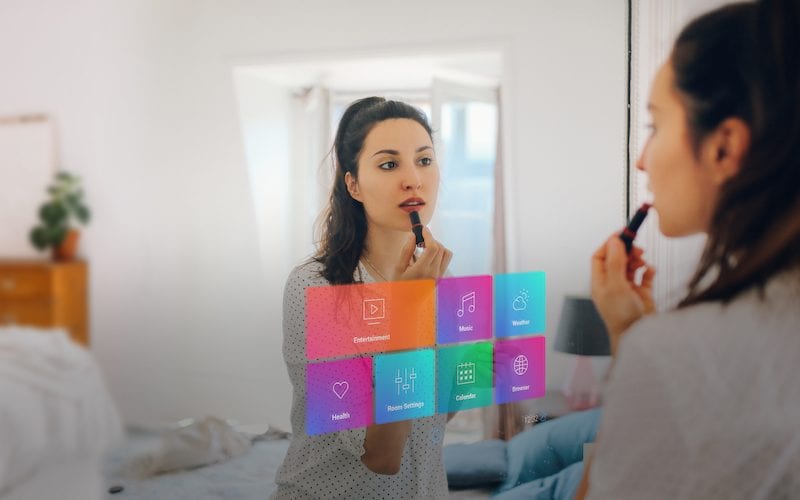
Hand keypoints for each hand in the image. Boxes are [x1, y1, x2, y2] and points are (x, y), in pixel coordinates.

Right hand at [390, 226, 452, 280]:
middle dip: (431, 239)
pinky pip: (445, 261)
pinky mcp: (440, 278)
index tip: (422, 229)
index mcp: (422, 270)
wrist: (406, 304)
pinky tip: (427, 256)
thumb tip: (413, 235)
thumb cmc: (399, 286)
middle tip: (420, 238)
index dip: (428, 235)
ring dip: (437, 246)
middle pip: (440, 248)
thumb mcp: (398, 268)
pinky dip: (439, 254)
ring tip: (424, 247)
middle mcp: (433, 273)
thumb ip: (407, 250)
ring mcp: (439, 276)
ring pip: (446, 253)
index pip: (433, 247)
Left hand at [591, 235, 655, 353]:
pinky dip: (647, 271)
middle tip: (637, 247)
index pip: (599, 257)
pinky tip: (650, 271)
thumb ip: (615, 262)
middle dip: (626, 250)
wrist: (640, 337)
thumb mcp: (616, 285)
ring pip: (630, 266)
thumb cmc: (622, 317)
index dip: (610, 244)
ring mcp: (627, 289)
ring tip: (642, 260)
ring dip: (637, 259)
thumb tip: (614, 241)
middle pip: (616, 259)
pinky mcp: (641, 294)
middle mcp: (611, 284)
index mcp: (600, 282)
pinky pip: (644, 277)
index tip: (622, 234)